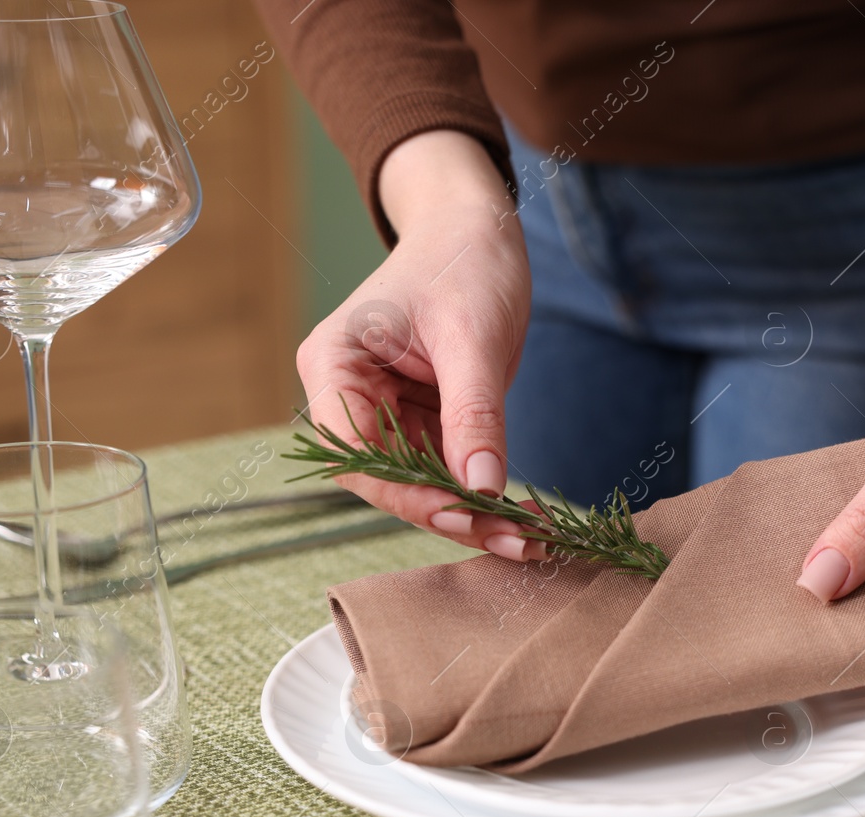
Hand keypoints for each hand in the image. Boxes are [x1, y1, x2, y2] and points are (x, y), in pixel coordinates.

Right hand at [296, 130, 536, 560]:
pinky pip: (447, 474)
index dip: (406, 490)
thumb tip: (482, 487)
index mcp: (333, 365)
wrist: (478, 227)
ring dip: (474, 517)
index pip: (355, 451)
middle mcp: (347, 397)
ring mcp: (384, 415)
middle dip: (448, 514)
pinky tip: (527, 519)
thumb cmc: (463, 259)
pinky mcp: (421, 424)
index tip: (465, 510)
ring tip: (531, 539)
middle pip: (386, 480)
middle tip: (513, 540)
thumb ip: (474, 412)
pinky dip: (485, 497)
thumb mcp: (472, 336)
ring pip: (420, 487)